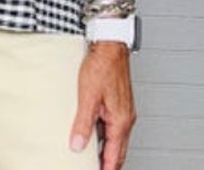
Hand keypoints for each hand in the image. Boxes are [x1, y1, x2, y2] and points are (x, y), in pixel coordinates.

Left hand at [69, 42, 135, 169]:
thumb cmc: (102, 65)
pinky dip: (107, 136)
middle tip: (96, 169)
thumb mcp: (88, 96)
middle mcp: (126, 118)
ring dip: (108, 150)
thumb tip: (77, 145)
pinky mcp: (120, 101)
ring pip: (117, 138)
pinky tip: (96, 132)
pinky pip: (115, 126)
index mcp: (121, 121)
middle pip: (118, 150)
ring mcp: (124, 109)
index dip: (105, 169)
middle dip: (108, 164)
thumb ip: (83, 123)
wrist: (110, 45)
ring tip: (94, 157)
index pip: (114, 156)